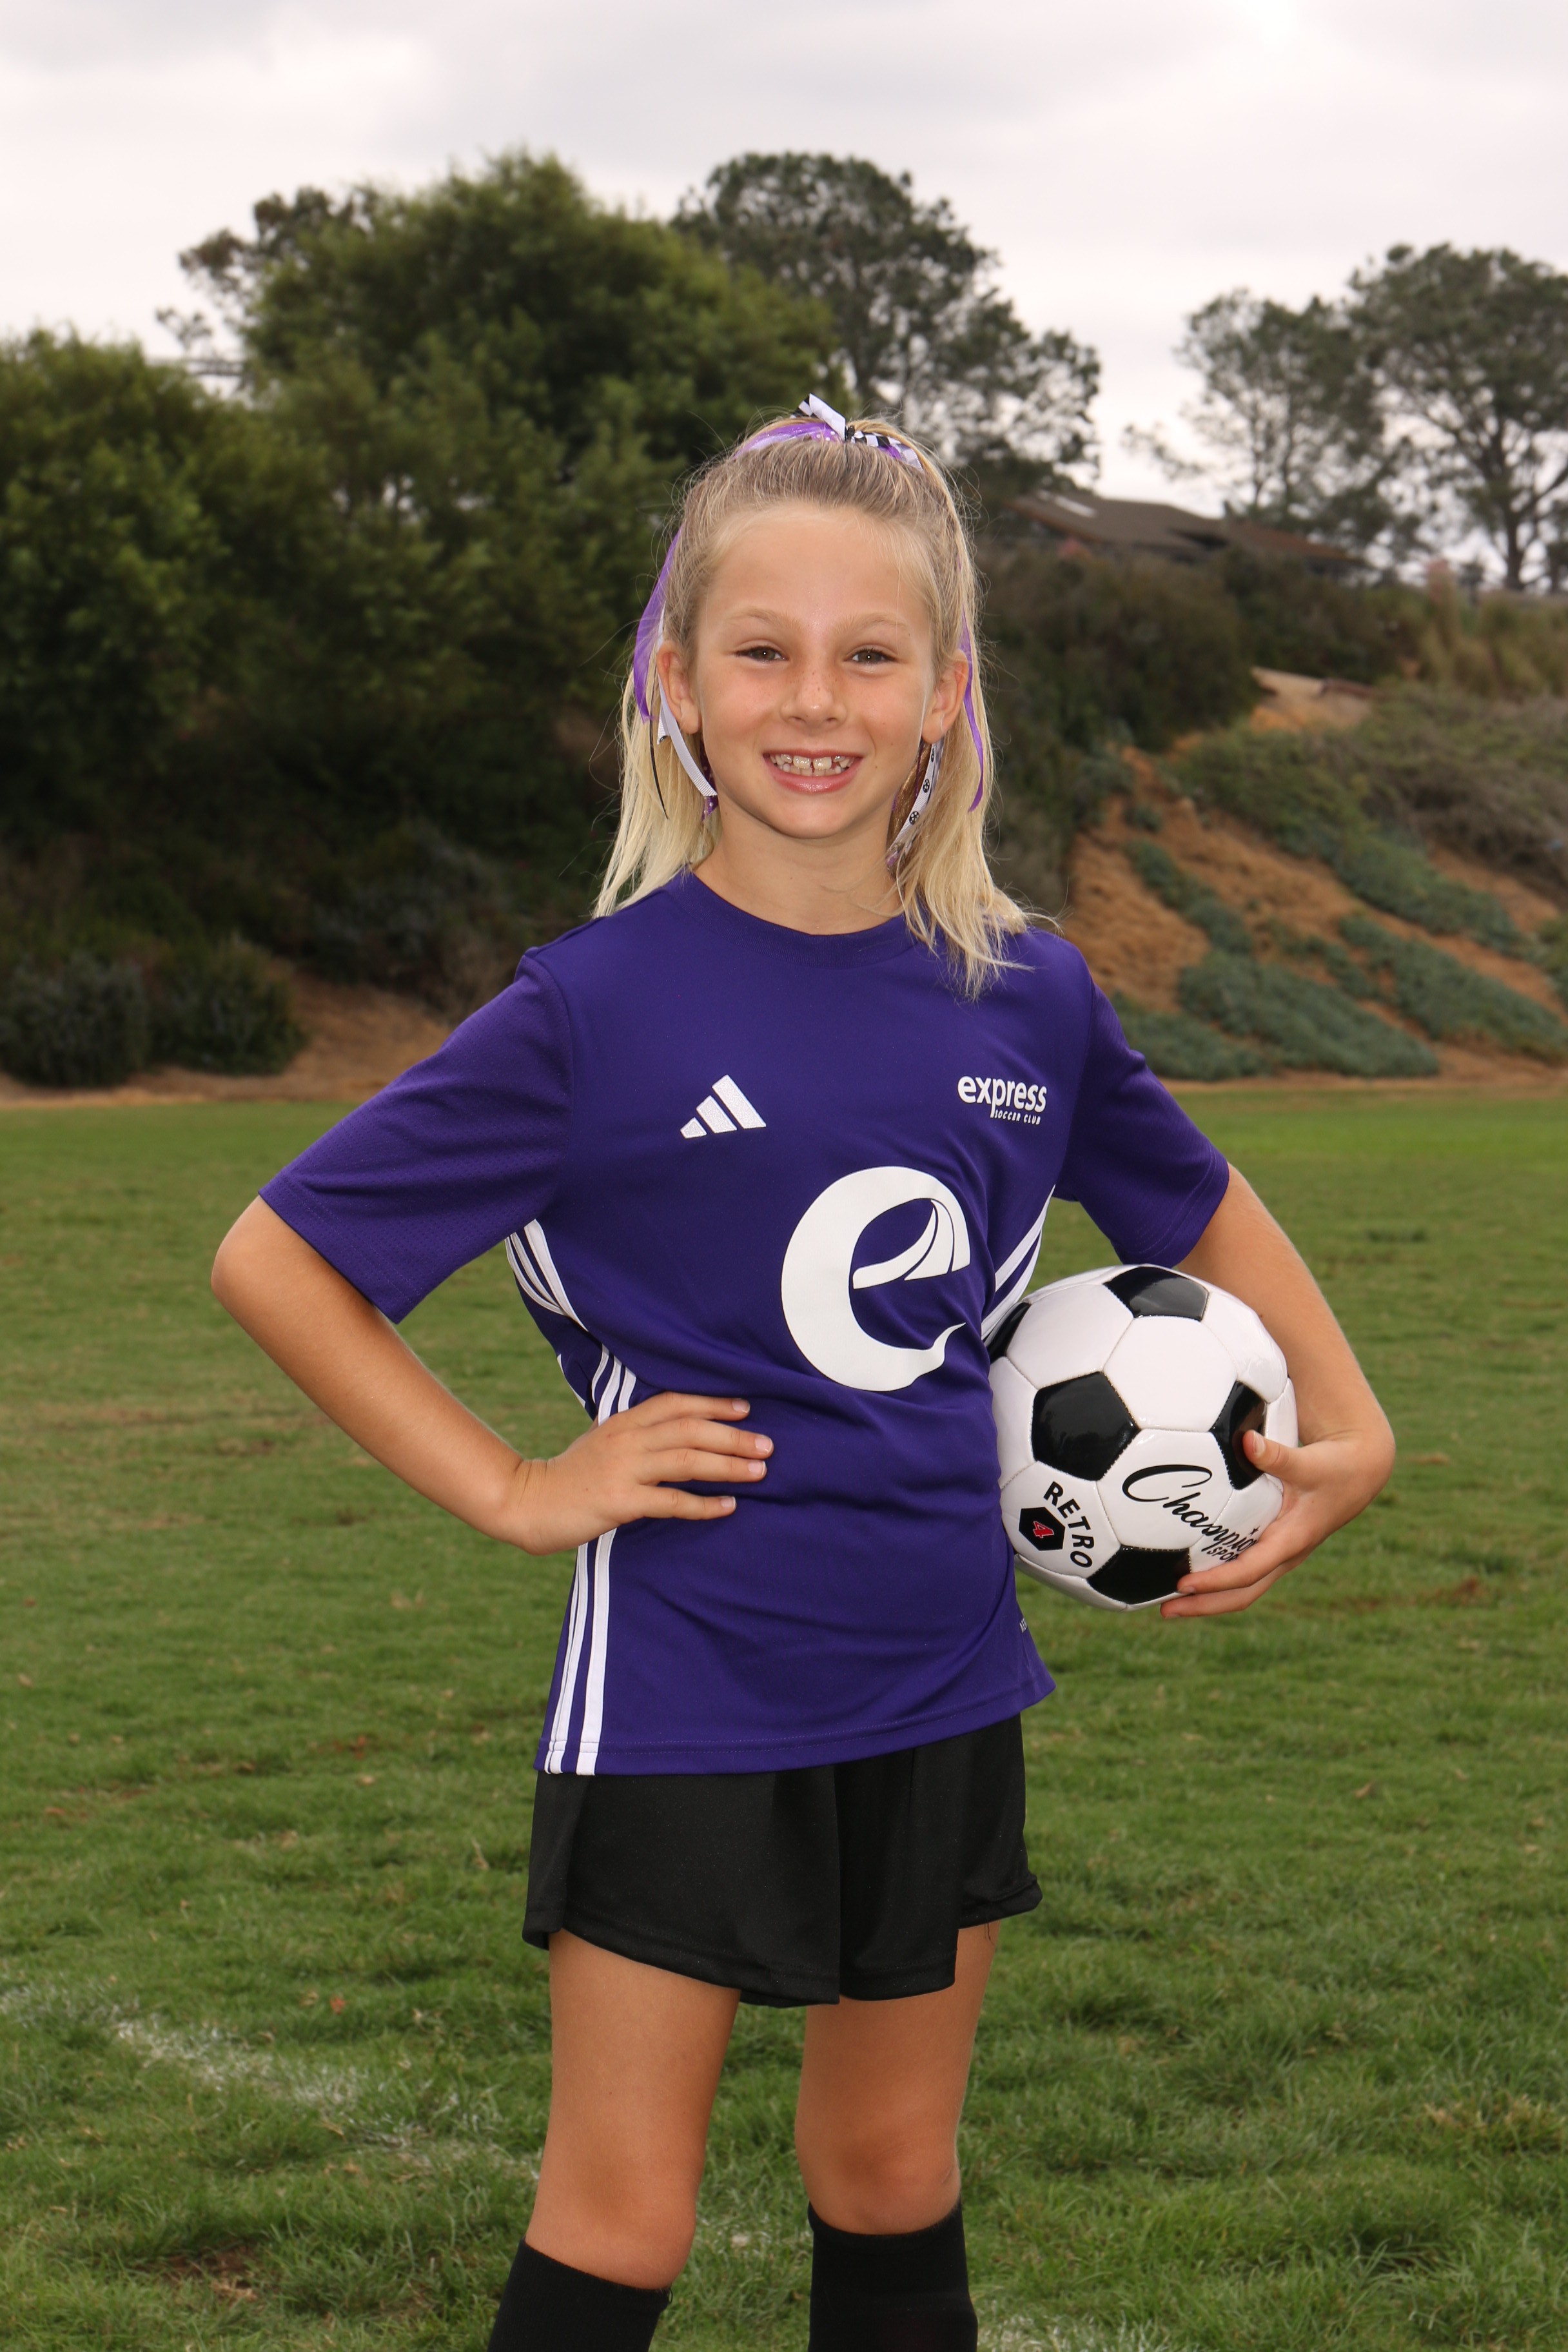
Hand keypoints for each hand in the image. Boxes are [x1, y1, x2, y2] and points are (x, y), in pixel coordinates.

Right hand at [505, 1392, 771, 1556]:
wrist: (529, 1502)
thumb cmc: (573, 1475)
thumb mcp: (604, 1442)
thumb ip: (638, 1435)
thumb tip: (680, 1433)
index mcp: (623, 1422)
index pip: (676, 1403)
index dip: (713, 1403)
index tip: (745, 1409)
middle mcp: (626, 1440)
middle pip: (690, 1429)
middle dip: (733, 1436)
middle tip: (767, 1445)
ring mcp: (622, 1470)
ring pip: (686, 1461)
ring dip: (727, 1465)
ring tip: (759, 1471)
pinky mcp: (619, 1501)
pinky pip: (671, 1501)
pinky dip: (703, 1504)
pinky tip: (728, 1506)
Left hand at [1159, 1419, 1393, 1619]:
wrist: (1359, 1475)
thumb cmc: (1333, 1468)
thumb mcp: (1308, 1462)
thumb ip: (1277, 1455)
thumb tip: (1247, 1442)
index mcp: (1292, 1541)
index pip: (1249, 1571)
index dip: (1216, 1581)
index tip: (1184, 1585)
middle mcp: (1285, 1556)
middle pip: (1243, 1594)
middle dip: (1205, 1605)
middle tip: (1165, 1610)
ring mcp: (1280, 1556)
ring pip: (1243, 1588)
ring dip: (1208, 1598)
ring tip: (1169, 1601)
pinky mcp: (1274, 1548)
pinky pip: (1243, 1572)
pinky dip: (1217, 1578)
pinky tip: (1189, 1571)